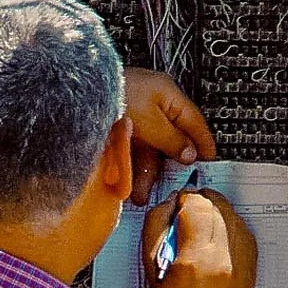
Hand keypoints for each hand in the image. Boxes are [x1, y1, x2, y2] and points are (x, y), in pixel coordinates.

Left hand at [123, 69, 216, 206]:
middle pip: (169, 139)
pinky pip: (131, 148)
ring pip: (148, 148)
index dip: (203, 142)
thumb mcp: (151, 122)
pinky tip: (127, 183)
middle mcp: (153, 104)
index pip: (194, 121)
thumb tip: (190, 153)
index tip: (209, 159)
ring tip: (139, 194)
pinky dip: (131, 165)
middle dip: (167, 167)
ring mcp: (135, 114)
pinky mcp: (119, 124)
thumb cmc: (115, 96)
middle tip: (170, 186)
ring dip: (145, 172)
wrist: (78, 94)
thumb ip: (172, 140)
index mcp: (168, 95)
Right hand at [142, 190, 256, 287]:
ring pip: (236, 219)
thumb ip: (156, 224)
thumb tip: (171, 202)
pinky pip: (248, 237)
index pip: (197, 205)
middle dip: (204, 202)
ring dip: (221, 214)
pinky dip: (234, 230)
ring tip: (206, 222)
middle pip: (219, 208)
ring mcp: (241, 268)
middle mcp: (222, 261)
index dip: (186, 198)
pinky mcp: (251, 273)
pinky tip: (221, 237)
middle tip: (191, 208)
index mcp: (193, 257)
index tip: (180, 202)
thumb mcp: (148, 263)